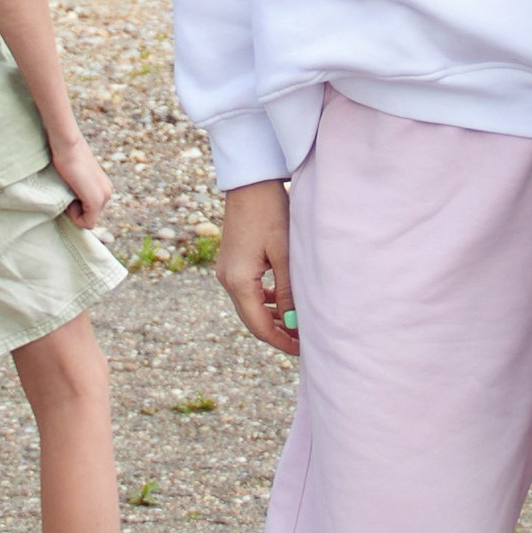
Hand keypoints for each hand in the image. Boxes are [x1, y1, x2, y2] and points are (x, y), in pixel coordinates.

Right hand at [50, 129, 111, 230]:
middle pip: (88, 216)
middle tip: (68, 188)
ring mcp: (104, 197)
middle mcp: (108, 192)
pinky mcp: (96, 200)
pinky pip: (86, 223)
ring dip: (74, 210)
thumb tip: (69, 201)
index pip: (89, 211)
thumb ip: (77, 189)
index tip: (68, 189)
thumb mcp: (73, 177)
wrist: (66, 143)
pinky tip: (71, 195)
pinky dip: (74, 216)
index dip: (74, 206)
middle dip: (75, 208)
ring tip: (70, 188)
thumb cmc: (64, 155)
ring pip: (87, 220)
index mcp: (103, 187)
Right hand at [217, 179, 297, 355]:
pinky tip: (284, 301)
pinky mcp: (232, 263)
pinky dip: (266, 301)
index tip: (303, 350)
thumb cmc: (270, 213)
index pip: (259, 326)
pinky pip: (248, 291)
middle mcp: (227, 280)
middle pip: (252, 320)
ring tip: (298, 325)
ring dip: (272, 318)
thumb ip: (289, 290)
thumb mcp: (284, 254)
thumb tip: (295, 323)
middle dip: (278, 333)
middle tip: (304, 341)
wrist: (250, 183)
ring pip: (250, 307)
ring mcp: (227, 271)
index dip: (281, 341)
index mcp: (239, 281)